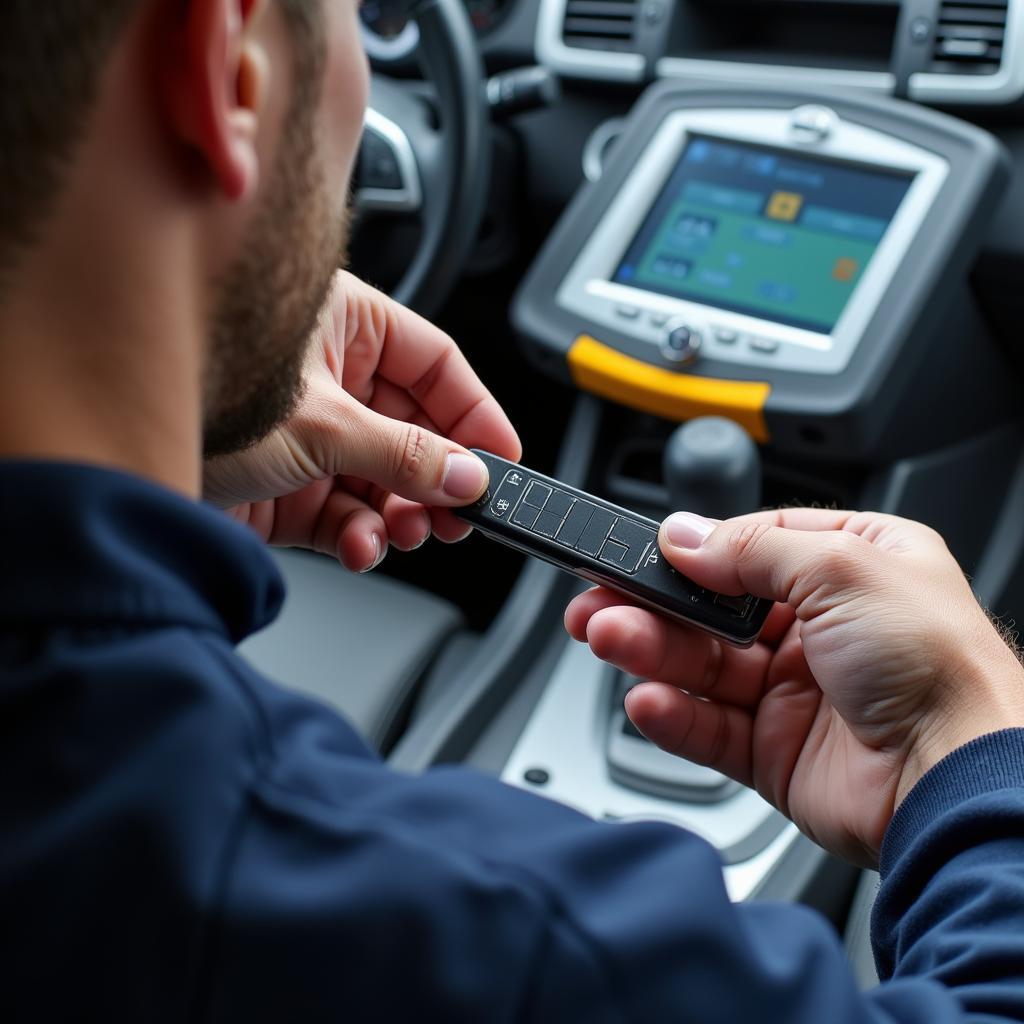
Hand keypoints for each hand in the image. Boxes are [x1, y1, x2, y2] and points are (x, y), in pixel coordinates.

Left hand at [204, 272, 520, 571]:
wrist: (112, 463)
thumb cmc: (195, 393)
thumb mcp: (322, 423)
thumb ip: (405, 454)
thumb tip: (468, 474)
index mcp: (342, 326)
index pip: (436, 364)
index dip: (475, 412)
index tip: (503, 457)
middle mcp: (330, 379)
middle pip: (416, 432)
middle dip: (438, 477)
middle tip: (462, 511)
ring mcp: (311, 437)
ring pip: (386, 481)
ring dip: (402, 513)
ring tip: (407, 530)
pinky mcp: (290, 490)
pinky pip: (348, 515)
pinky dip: (361, 537)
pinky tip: (363, 545)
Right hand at [566, 508, 1023, 865]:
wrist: (959, 784)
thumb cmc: (938, 669)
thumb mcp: (842, 567)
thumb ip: (752, 548)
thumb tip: (685, 536)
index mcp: (852, 567)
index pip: (751, 547)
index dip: (693, 551)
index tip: (639, 552)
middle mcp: (822, 626)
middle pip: (712, 609)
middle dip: (651, 603)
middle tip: (598, 600)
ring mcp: (796, 691)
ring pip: (701, 666)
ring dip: (650, 651)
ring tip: (609, 638)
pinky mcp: (775, 751)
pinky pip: (708, 726)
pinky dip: (673, 714)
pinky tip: (648, 700)